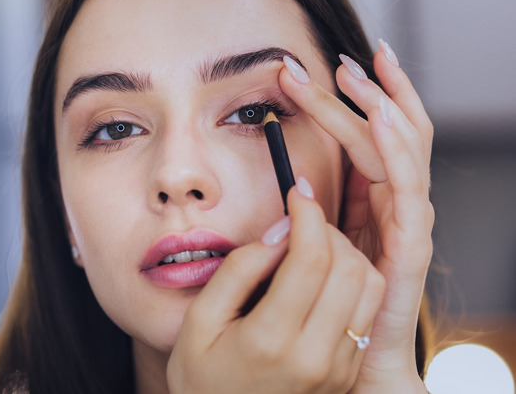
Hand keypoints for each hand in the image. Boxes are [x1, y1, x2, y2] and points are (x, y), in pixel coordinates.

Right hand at [167, 184, 385, 393]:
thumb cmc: (202, 377)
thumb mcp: (199, 320)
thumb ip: (239, 270)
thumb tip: (280, 232)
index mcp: (270, 340)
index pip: (312, 258)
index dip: (309, 214)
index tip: (298, 193)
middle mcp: (314, 356)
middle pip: (350, 267)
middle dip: (328, 230)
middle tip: (301, 222)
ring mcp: (336, 367)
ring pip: (370, 286)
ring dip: (346, 254)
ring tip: (312, 249)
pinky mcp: (347, 372)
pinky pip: (367, 311)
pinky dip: (353, 281)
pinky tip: (322, 277)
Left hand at [279, 41, 433, 392]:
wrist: (356, 372)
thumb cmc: (329, 312)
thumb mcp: (312, 254)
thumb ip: (310, 218)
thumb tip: (294, 181)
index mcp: (371, 207)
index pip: (366, 140)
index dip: (348, 104)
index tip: (316, 70)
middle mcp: (393, 210)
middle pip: (388, 137)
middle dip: (368, 93)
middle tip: (340, 58)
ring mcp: (405, 227)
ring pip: (402, 154)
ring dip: (382, 107)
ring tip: (362, 72)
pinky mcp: (409, 250)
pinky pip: (407, 193)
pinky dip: (396, 153)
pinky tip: (382, 119)